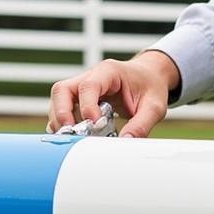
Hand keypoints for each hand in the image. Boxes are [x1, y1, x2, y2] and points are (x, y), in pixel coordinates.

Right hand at [47, 50, 178, 137]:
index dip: (87, 106)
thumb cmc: (151, 86)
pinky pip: (63, 109)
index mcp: (109, 71)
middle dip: (62, 113)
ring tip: (72, 138)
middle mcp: (91, 76)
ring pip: (59, 99)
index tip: (94, 125)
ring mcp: (82, 86)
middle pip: (63, 90)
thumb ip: (142, 124)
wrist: (150, 76)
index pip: (89, 86)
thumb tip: (125, 142)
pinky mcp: (80, 98)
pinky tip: (74, 136)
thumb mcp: (155, 105)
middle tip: (71, 133)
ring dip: (60, 120)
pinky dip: (64, 123)